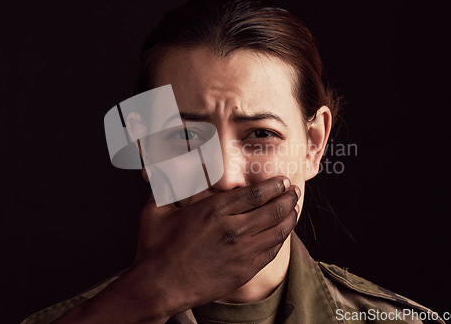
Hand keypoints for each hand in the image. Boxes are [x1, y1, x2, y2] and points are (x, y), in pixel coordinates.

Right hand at [53, 168, 299, 323]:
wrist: (158, 287)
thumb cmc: (155, 248)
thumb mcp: (155, 208)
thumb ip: (166, 183)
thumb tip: (164, 163)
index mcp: (214, 210)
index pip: (255, 194)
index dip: (273, 186)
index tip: (282, 181)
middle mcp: (232, 229)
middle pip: (272, 210)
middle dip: (287, 198)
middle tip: (294, 191)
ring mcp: (241, 252)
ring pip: (276, 231)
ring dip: (290, 218)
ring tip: (295, 209)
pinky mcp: (243, 271)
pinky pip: (270, 252)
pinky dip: (280, 240)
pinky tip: (283, 234)